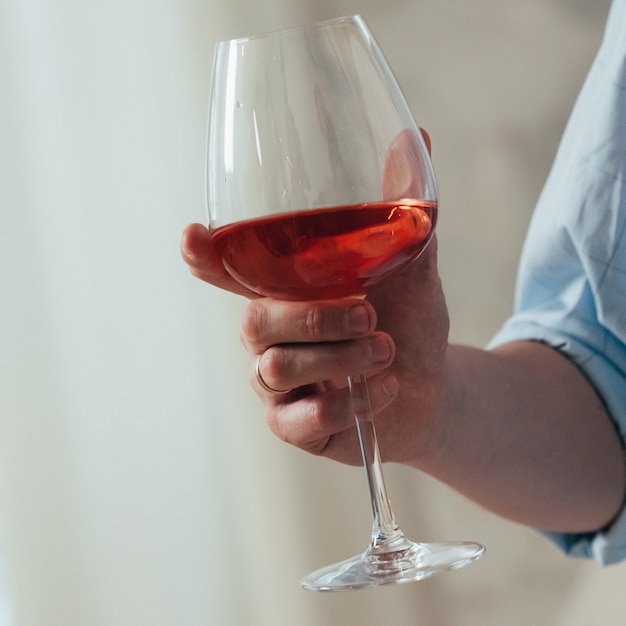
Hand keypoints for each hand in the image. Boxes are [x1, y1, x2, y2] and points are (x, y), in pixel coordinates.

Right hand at [181, 127, 447, 466]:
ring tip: (386, 352)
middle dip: (313, 318)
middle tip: (370, 316)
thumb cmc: (410, 320)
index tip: (193, 234)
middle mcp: (271, 334)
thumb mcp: (412, 267)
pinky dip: (346, 403)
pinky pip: (297, 418)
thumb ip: (405, 214)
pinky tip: (384, 392)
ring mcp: (277, 382)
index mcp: (287, 290)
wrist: (433, 386)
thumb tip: (414, 136)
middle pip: (255, 321)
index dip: (205, 256)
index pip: (230, 272)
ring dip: (339, 358)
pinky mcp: (293, 425)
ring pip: (277, 367)